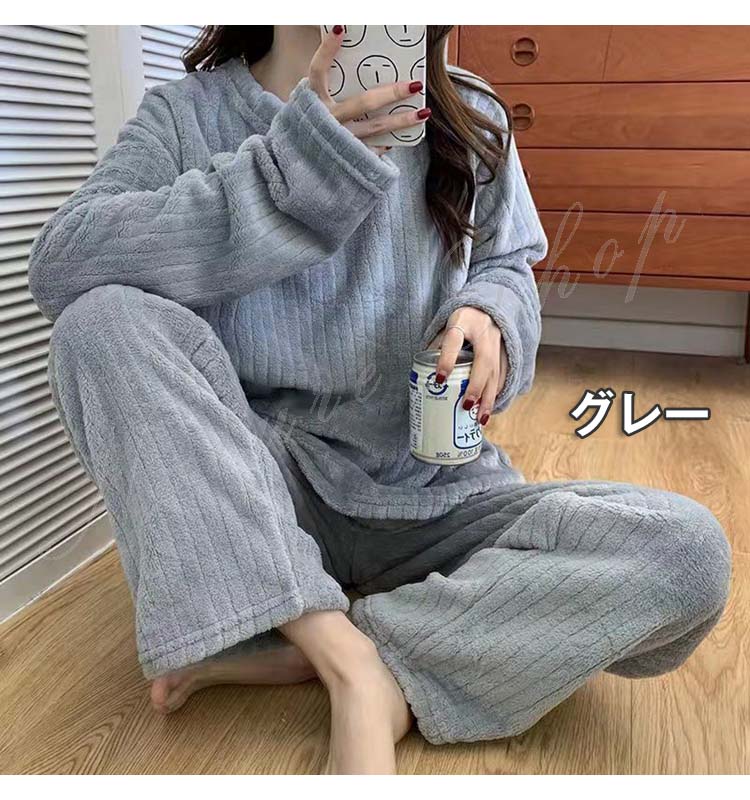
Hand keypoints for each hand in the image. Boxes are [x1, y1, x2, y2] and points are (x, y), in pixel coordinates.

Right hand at [308, 26, 430, 152]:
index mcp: (313, 101)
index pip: (318, 71)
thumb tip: (348, 49)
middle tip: (415, 84)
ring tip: (423, 112)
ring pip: (376, 127)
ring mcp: (338, 140)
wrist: (297, 159)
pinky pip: (372, 149)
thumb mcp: (312, 100)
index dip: (327, 50)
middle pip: (363, 102)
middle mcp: (326, 120)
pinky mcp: (347, 157)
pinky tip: (399, 136)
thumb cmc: (309, 123)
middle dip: (392, 93)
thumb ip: (328, 81)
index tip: (340, 28)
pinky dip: (386, 143)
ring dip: (402, 120)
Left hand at [429, 307, 507, 426]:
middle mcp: (484, 332)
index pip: (454, 340)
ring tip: (481, 418)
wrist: (488, 305)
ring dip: (489, 397)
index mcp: (463, 321)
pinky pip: (504, 374)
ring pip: (497, 372)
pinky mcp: (507, 350)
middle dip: (476, 386)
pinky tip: (489, 408)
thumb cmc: (461, 319)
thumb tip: (423, 375)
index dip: (446, 360)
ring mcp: (499, 341)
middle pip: (484, 361)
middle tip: (466, 406)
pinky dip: (497, 393)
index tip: (438, 380)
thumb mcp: (445, 325)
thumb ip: (436, 346)